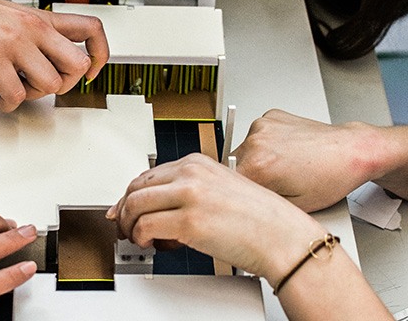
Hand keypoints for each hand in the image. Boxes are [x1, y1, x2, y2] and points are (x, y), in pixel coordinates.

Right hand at [0, 0, 108, 111]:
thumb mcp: (12, 16)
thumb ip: (33, 34)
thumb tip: (46, 61)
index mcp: (41, 18)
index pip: (92, 29)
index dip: (100, 54)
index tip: (90, 71)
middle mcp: (33, 28)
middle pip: (78, 64)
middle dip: (65, 84)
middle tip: (44, 86)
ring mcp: (14, 42)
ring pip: (51, 84)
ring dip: (33, 96)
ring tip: (14, 89)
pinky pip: (14, 95)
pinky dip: (6, 103)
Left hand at [107, 153, 323, 284]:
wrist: (282, 236)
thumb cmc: (258, 218)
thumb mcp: (220, 188)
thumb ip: (188, 189)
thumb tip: (157, 205)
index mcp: (197, 162)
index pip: (148, 174)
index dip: (132, 195)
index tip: (127, 209)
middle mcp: (190, 173)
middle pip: (136, 187)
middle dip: (125, 210)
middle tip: (126, 226)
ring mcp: (189, 196)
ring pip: (135, 205)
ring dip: (130, 226)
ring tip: (139, 238)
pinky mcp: (189, 222)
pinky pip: (146, 227)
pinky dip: (142, 238)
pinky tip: (152, 244)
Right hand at [232, 109, 379, 211]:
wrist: (351, 151)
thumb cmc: (331, 178)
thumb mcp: (294, 206)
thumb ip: (261, 204)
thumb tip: (245, 203)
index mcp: (257, 166)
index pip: (231, 184)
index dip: (242, 194)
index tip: (253, 197)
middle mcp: (255, 141)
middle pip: (235, 165)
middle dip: (250, 176)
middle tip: (274, 184)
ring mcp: (262, 125)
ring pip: (245, 149)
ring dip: (257, 159)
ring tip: (285, 166)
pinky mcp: (270, 116)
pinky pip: (257, 135)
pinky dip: (266, 144)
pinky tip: (287, 152)